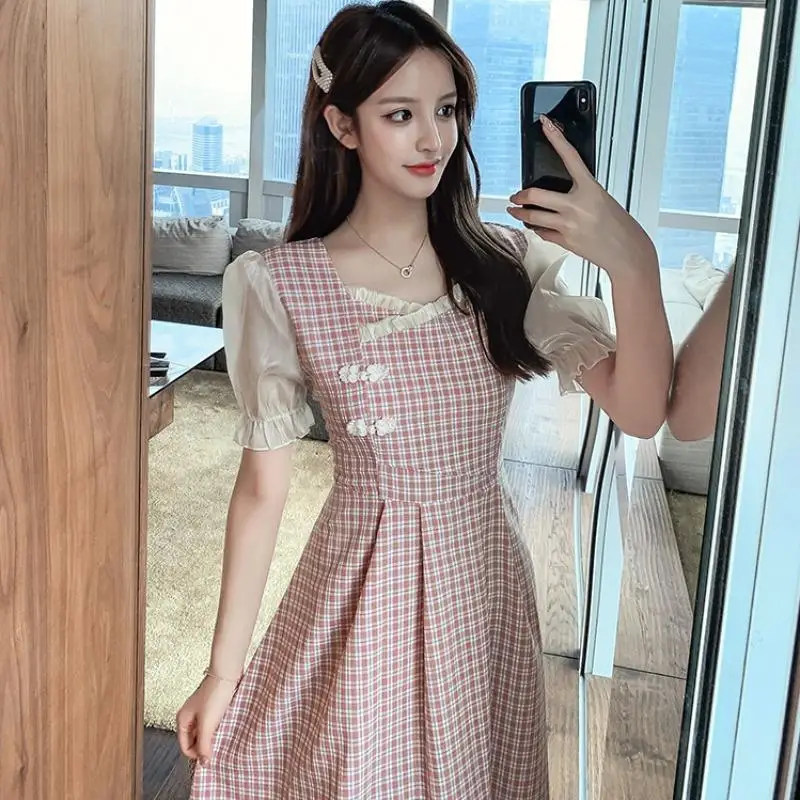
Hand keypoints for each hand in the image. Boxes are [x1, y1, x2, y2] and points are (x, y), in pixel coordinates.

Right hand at [176, 675, 237, 766]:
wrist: (228, 673)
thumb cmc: (215, 694)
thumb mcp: (207, 724)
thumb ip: (204, 745)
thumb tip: (204, 763)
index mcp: (182, 719)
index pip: (185, 747)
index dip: (196, 754)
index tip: (210, 758)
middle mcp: (189, 716)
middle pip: (194, 740)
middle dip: (204, 746)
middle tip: (217, 749)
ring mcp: (201, 711)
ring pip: (204, 732)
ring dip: (212, 737)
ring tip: (222, 738)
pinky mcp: (212, 706)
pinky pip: (212, 724)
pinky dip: (217, 729)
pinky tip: (225, 728)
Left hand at [507, 115, 656, 275]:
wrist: (626, 252)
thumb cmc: (618, 226)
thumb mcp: (602, 200)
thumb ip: (581, 193)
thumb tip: (560, 192)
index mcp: (590, 189)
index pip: (570, 156)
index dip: (556, 137)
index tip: (545, 124)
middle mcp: (576, 205)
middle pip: (535, 195)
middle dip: (520, 195)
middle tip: (515, 195)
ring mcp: (568, 224)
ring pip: (532, 216)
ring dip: (519, 213)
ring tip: (515, 210)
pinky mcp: (564, 241)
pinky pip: (542, 232)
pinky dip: (537, 229)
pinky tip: (535, 227)